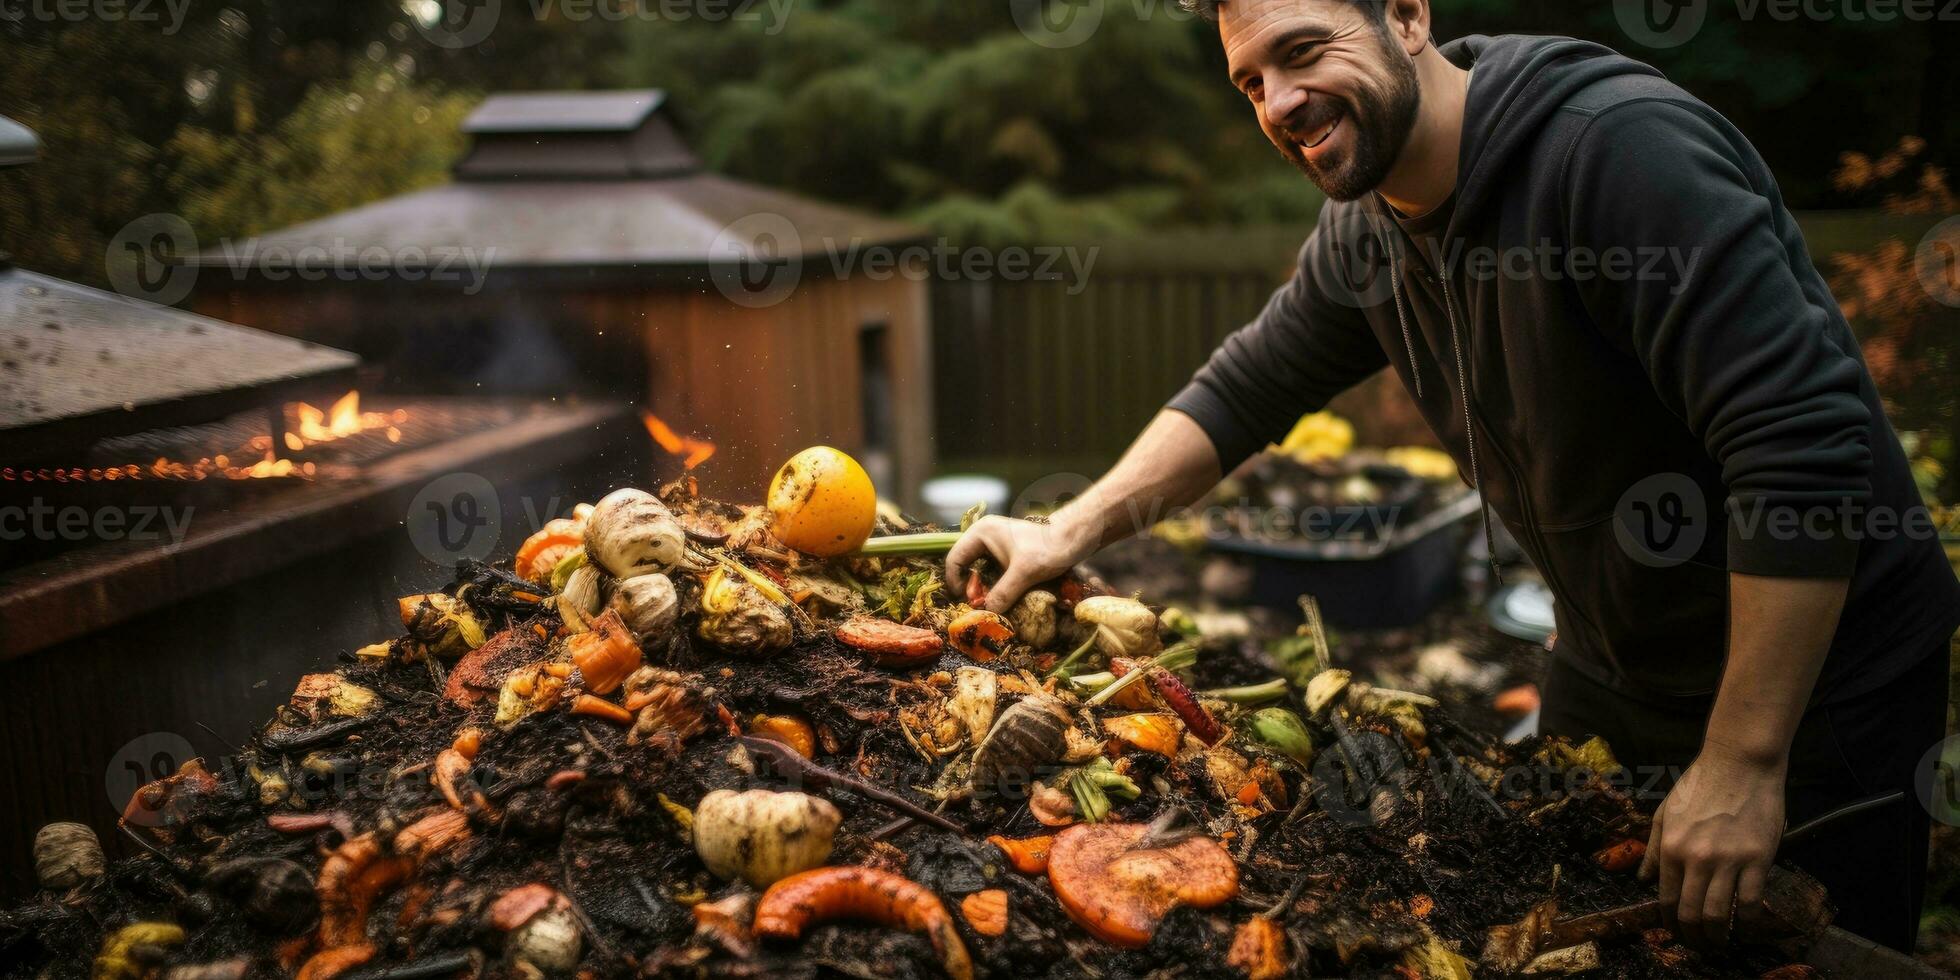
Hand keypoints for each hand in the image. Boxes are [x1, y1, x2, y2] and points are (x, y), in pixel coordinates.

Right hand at [944, 515, 1096, 613]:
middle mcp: (984, 536)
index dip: (956, 582)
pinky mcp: (1007, 553)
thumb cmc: (1048, 548)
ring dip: (984, 589)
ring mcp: (996, 544)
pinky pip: (993, 572)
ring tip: (992, 604)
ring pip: (980, 571)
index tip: (967, 601)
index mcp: (980, 533)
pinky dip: (995, 586)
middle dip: (971, 588)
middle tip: (980, 605)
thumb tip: (987, 614)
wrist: (1074, 539)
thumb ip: (1002, 593)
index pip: (954, 559)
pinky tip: (1004, 597)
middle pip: (965, 566)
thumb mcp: (1023, 573)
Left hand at [1640, 745, 1786, 946]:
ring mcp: (1729, 860)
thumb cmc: (1700, 784)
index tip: (1677, 934)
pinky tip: (1745, 928)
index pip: (1667, 899)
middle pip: (1691, 913)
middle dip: (1693, 937)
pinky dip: (1747, 922)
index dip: (1671, 923)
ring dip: (1718, 936)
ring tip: (1720, 944)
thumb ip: (1653, 849)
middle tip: (1699, 947)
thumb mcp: (1665, 813)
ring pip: (1719, 913)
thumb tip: (1643, 880)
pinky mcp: (1758, 859)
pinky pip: (1750, 902)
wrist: (1739, 763)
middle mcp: (1696, 858)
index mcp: (1671, 848)